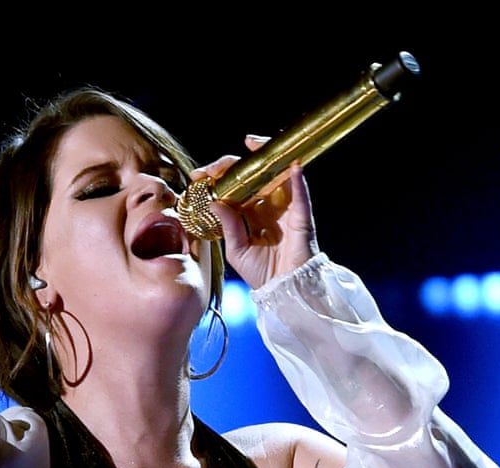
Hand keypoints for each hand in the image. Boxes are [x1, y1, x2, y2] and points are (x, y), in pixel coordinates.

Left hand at [189, 135, 318, 288]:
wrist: (284, 290)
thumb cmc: (261, 272)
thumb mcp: (235, 250)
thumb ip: (227, 226)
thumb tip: (214, 203)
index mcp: (249, 212)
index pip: (234, 186)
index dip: (219, 177)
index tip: (198, 176)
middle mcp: (267, 206)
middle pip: (253, 175)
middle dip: (233, 164)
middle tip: (215, 167)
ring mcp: (285, 208)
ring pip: (277, 175)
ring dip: (267, 158)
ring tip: (253, 145)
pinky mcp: (301, 217)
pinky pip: (300, 195)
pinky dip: (297, 180)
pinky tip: (291, 165)